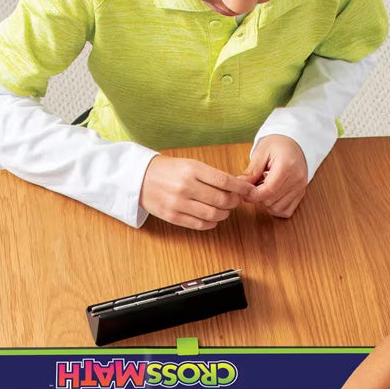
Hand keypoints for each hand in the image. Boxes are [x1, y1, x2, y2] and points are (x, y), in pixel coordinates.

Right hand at [140, 155, 254, 229]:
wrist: (140, 178)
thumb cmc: (168, 170)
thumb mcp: (190, 164)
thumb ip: (211, 175)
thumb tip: (237, 185)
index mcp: (192, 169)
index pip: (225, 181)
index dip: (241, 188)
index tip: (249, 190)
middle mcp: (186, 186)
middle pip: (222, 200)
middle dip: (234, 202)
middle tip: (235, 200)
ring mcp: (179, 203)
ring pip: (213, 215)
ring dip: (224, 214)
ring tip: (223, 209)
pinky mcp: (173, 217)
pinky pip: (200, 225)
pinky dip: (212, 223)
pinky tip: (212, 217)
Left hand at [241, 135, 307, 217]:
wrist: (296, 142)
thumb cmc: (278, 144)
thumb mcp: (261, 152)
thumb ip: (251, 172)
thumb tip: (238, 187)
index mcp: (287, 166)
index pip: (268, 190)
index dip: (253, 195)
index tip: (243, 193)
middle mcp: (297, 179)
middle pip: (271, 201)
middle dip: (258, 197)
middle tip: (253, 186)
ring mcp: (300, 188)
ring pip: (278, 209)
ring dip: (266, 203)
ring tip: (264, 188)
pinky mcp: (301, 194)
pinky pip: (286, 211)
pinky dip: (276, 207)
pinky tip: (272, 196)